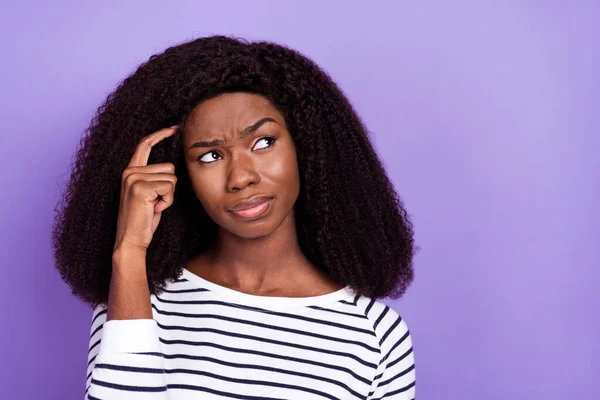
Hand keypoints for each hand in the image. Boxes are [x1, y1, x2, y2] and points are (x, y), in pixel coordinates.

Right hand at [113, 126, 177, 252]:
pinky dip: (168, 201)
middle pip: (169, 167)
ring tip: (154, 207)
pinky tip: (155, 210)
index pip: (144, 144)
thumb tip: (171, 166)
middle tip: (156, 203)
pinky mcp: (140, 188)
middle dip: (170, 187)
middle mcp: (129, 171)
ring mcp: (133, 178)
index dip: (160, 134)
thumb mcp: (150, 194)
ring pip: (172, 178)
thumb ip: (155, 178)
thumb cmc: (143, 220)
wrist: (131, 240)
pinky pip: (170, 188)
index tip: (174, 127)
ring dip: (170, 195)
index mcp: (130, 171)